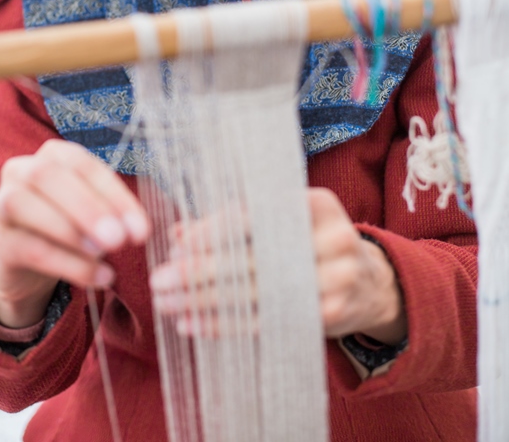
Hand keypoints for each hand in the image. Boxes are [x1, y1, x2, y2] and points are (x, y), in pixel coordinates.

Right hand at [0, 140, 149, 328]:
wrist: (27, 257)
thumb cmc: (70, 221)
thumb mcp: (94, 209)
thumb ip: (114, 211)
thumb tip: (138, 229)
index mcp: (54, 154)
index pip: (85, 166)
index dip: (115, 196)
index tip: (141, 229)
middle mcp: (23, 170)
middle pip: (49, 177)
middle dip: (88, 208)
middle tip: (119, 239)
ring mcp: (4, 204)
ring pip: (28, 207)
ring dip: (71, 232)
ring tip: (106, 254)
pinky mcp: (0, 242)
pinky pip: (30, 248)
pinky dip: (69, 265)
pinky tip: (100, 276)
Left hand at [151, 190, 405, 345]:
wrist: (370, 282)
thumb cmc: (309, 244)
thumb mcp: (280, 225)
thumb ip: (231, 225)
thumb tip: (176, 234)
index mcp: (317, 204)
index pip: (256, 216)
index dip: (213, 231)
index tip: (177, 246)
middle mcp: (333, 237)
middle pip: (254, 258)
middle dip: (200, 271)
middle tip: (159, 280)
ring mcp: (337, 278)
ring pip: (257, 293)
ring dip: (205, 301)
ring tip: (168, 304)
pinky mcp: (332, 314)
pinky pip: (267, 322)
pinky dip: (225, 325)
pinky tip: (194, 324)